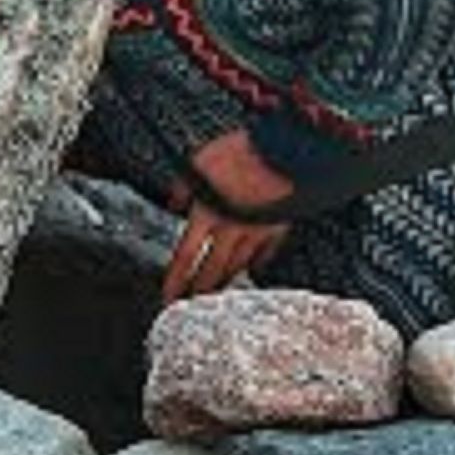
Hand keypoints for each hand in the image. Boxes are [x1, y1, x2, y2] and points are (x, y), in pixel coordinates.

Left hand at [159, 129, 295, 302]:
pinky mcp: (279, 226)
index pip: (186, 256)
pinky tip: (253, 270)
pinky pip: (266, 253)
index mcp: (207, 213)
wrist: (285, 150)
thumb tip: (174, 202)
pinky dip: (257, 264)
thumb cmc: (243, 151)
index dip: (175, 279)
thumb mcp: (199, 161)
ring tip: (216, 292)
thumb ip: (183, 186)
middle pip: (212, 269)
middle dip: (199, 290)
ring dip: (225, 280)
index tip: (169, 297)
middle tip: (191, 304)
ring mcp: (257, 231)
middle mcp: (231, 229)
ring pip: (238, 265)